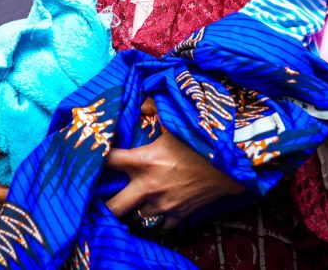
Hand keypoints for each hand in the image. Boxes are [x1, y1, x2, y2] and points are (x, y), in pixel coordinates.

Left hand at [105, 99, 243, 229]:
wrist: (231, 164)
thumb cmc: (202, 139)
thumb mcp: (177, 120)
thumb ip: (155, 107)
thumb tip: (142, 101)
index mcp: (143, 161)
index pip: (108, 161)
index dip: (98, 157)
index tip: (96, 156)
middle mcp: (148, 186)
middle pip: (113, 207)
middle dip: (104, 204)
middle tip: (100, 199)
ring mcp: (163, 204)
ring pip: (137, 216)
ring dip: (135, 208)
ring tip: (134, 200)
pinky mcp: (179, 215)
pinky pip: (161, 226)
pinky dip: (158, 219)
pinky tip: (158, 209)